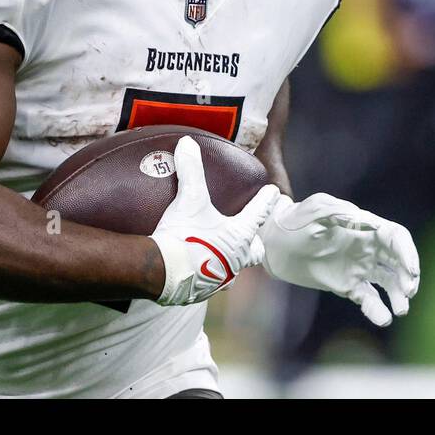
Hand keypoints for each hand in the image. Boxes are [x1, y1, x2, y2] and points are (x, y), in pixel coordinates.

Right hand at [150, 136, 279, 305]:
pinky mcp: (202, 292)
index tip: (273, 192)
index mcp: (239, 236)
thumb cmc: (182, 236)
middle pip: (255, 251)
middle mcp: (236, 259)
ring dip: (231, 260)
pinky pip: (211, 283)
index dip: (265, 201)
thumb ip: (191, 170)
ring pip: (234, 270)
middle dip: (255, 242)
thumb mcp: (189, 200)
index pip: (258, 213)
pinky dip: (208, 274)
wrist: (161, 273)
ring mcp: (220, 278)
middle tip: (251, 234)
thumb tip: (187, 143)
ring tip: (222, 253)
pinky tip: (199, 270)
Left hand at [261, 193, 419, 326]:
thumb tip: (369, 222)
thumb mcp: (317, 210)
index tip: (411, 271)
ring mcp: (359, 267)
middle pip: (398, 261)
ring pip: (389, 282)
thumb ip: (340, 214)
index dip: (407, 253)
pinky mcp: (348, 285)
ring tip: (400, 310)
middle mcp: (368, 247)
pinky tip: (384, 318)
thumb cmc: (296, 220)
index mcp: (365, 226)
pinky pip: (368, 298)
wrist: (275, 244)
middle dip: (408, 276)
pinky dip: (378, 309)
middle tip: (408, 292)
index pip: (396, 238)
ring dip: (398, 295)